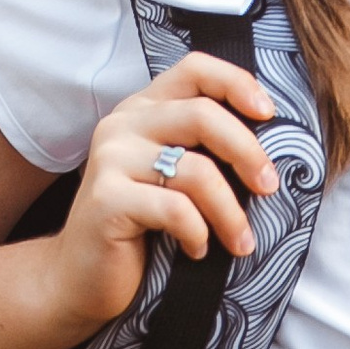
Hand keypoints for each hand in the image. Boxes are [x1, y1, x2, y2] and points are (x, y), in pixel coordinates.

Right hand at [57, 53, 279, 329]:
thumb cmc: (140, 230)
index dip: (236, 83)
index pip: (195, 70)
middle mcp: (124, 125)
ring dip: (230, 212)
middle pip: (203, 116)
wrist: (81, 278)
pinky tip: (197, 250)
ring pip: (196, 171)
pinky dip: (198, 234)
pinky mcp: (107, 199)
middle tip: (268, 189)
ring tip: (241, 242)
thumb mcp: (172, 179)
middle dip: (248, 153)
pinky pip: (175, 210)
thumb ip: (202, 151)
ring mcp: (111, 159)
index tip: (269, 114)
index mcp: (143, 110)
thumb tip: (268, 152)